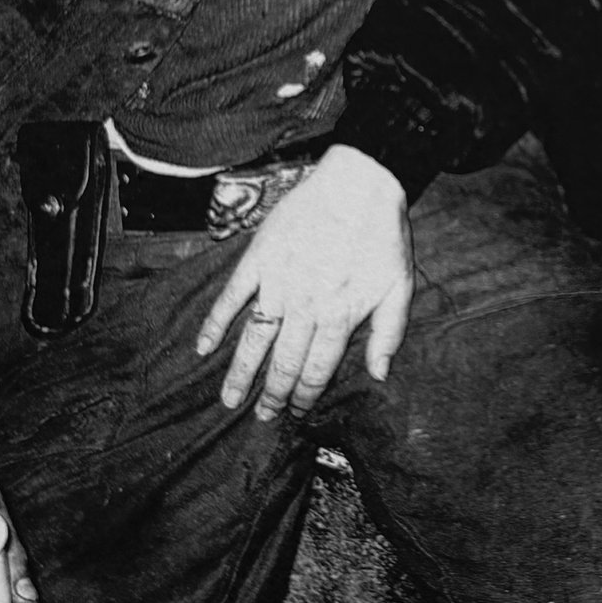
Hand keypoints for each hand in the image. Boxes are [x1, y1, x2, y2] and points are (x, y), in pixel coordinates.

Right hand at [194, 145, 412, 422]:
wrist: (360, 183)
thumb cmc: (383, 235)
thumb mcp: (399, 287)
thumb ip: (388, 334)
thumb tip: (379, 375)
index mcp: (339, 316)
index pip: (317, 370)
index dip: (305, 396)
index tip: (296, 412)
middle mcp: (305, 307)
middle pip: (283, 363)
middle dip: (273, 395)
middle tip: (262, 418)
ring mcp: (278, 283)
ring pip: (254, 340)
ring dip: (240, 373)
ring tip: (229, 400)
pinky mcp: (259, 259)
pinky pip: (231, 298)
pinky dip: (214, 324)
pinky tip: (202, 347)